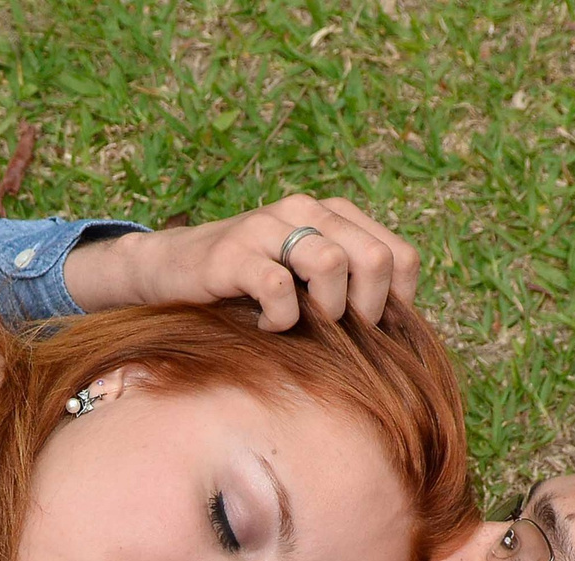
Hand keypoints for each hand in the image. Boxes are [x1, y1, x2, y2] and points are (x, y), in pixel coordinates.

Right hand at [65, 194, 420, 330]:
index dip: (396, 304)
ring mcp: (268, 227)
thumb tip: (403, 334)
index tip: (369, 332)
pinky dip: (279, 320)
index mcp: (334, 216)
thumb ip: (350, 291)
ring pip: (330, 264)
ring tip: (300, 326)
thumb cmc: (249, 289)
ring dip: (324, 311)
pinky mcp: (232, 254)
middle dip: (366, 311)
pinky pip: (278, 287)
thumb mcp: (307, 283)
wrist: (171, 272)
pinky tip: (265, 327)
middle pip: (374, 258)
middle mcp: (306, 211)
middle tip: (337, 335)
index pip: (400, 257)